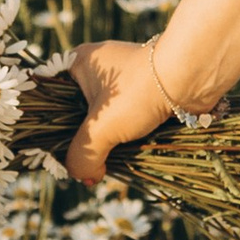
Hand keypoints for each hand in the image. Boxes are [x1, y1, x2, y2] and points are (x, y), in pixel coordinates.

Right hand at [62, 40, 174, 185]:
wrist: (190, 78)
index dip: (49, 125)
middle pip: (76, 111)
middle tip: (81, 162)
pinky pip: (123, 118)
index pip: (49, 95)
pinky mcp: (142, 91)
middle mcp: (97, 68)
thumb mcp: (101, 129)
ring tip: (104, 161)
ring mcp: (120, 80)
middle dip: (81, 139)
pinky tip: (125, 151)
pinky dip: (124, 135)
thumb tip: (84, 176)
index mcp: (77, 63)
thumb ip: (82, 155)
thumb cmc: (139, 92)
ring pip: (102, 117)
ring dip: (104, 140)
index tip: (53, 152)